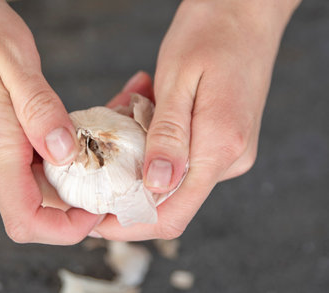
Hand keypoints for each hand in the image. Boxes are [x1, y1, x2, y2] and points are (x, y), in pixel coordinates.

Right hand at [0, 0, 99, 243]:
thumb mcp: (12, 58)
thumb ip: (39, 110)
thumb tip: (65, 153)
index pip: (26, 221)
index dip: (66, 229)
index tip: (98, 208)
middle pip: (38, 204)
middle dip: (79, 194)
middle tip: (111, 161)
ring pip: (32, 181)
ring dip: (67, 171)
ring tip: (93, 137)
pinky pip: (22, 161)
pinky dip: (50, 154)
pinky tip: (66, 127)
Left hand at [95, 0, 300, 239]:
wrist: (246, 10)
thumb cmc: (212, 33)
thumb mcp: (179, 80)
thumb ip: (169, 136)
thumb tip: (156, 186)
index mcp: (221, 148)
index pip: (172, 213)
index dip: (129, 223)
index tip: (93, 219)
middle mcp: (229, 159)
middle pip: (167, 200)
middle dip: (125, 183)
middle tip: (99, 148)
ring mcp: (226, 152)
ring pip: (168, 175)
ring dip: (136, 154)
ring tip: (125, 107)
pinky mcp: (220, 140)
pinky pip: (177, 154)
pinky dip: (151, 138)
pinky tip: (143, 105)